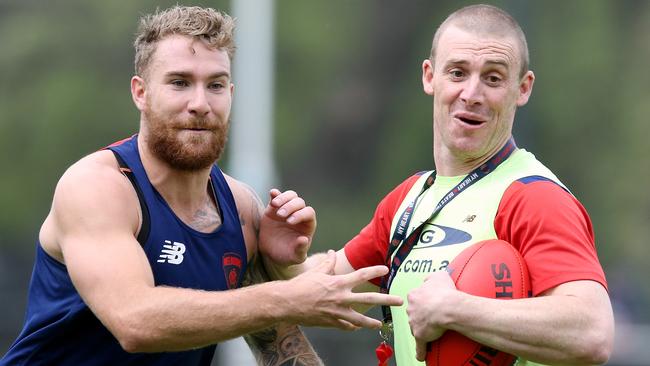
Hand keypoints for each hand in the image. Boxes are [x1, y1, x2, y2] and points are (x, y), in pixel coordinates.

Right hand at [259, 189, 315, 265]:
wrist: (272, 254)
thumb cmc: (287, 256)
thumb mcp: (295, 257)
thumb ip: (301, 250)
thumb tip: (304, 239)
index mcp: (308, 224)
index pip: (309, 212)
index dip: (300, 215)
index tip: (289, 222)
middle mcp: (299, 214)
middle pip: (299, 202)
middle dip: (290, 206)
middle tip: (281, 215)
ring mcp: (287, 209)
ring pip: (290, 196)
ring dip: (283, 198)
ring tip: (274, 205)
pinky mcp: (274, 208)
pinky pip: (277, 197)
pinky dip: (275, 194)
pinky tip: (272, 193)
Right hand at [287, 251, 402, 329]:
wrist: (287, 303)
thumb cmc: (300, 285)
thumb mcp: (315, 272)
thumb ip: (327, 264)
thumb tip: (331, 253)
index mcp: (338, 283)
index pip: (361, 275)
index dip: (374, 271)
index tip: (385, 269)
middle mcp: (340, 297)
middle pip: (368, 298)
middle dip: (386, 299)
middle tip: (399, 301)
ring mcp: (336, 312)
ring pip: (359, 319)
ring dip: (371, 322)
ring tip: (380, 324)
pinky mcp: (330, 322)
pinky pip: (344, 326)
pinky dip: (351, 327)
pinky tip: (356, 328)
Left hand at [407, 271, 456, 360]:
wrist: (446, 307)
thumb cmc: (444, 292)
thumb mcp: (438, 276)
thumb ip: (431, 278)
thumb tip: (429, 280)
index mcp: (414, 295)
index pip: (415, 298)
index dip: (423, 301)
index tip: (429, 303)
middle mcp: (411, 309)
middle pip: (414, 313)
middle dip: (421, 315)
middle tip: (432, 316)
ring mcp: (414, 323)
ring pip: (416, 327)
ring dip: (423, 330)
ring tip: (433, 332)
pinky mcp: (420, 336)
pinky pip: (419, 346)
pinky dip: (420, 351)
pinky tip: (421, 356)